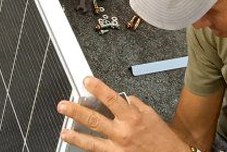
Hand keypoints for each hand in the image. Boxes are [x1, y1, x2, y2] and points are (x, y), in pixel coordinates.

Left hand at [57, 77, 189, 151]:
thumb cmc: (163, 138)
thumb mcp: (151, 115)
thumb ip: (135, 105)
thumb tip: (124, 98)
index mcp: (132, 117)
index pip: (111, 99)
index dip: (97, 88)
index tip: (86, 81)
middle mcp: (123, 132)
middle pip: (94, 119)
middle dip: (76, 111)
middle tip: (63, 106)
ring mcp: (118, 148)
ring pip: (92, 141)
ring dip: (75, 135)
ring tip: (64, 131)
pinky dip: (88, 148)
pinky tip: (79, 145)